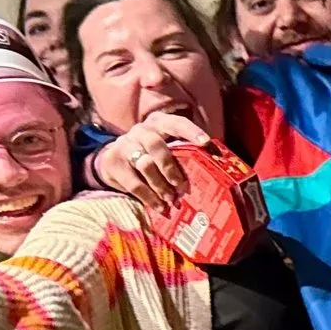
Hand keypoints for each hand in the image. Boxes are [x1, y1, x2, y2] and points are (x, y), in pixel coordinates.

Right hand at [92, 113, 213, 211]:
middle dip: (171, 167)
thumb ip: (186, 152)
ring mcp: (125, 145)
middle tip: (182, 186)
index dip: (191, 131)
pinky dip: (149, 197)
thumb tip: (217, 165)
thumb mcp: (167, 147)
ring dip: (161, 185)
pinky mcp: (113, 162)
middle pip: (156, 144)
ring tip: (171, 199)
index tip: (205, 142)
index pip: (176, 123)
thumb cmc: (152, 154)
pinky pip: (133, 183)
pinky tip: (160, 206)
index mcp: (159, 123)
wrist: (115, 159)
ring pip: (145, 164)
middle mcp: (141, 130)